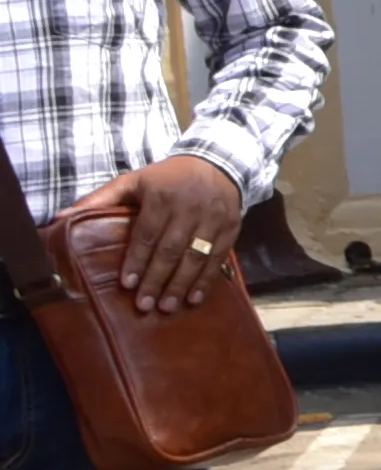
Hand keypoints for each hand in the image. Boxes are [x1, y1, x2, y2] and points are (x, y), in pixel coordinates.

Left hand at [71, 157, 245, 311]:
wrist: (218, 163)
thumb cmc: (167, 177)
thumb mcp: (133, 181)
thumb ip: (100, 199)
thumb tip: (62, 217)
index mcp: (162, 197)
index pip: (147, 234)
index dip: (137, 260)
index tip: (127, 284)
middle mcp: (189, 209)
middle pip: (171, 250)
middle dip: (157, 280)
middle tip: (145, 305)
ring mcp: (213, 220)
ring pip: (195, 258)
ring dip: (181, 285)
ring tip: (167, 306)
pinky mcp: (230, 229)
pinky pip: (218, 259)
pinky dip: (206, 280)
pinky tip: (193, 298)